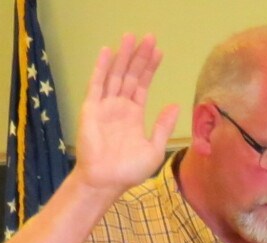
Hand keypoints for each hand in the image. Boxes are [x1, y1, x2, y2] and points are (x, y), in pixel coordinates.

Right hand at [73, 33, 178, 198]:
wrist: (107, 181)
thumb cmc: (129, 170)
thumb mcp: (154, 148)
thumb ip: (163, 126)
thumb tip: (174, 105)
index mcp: (134, 115)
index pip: (142, 85)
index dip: (150, 69)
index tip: (159, 52)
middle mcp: (120, 107)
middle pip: (130, 75)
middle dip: (140, 57)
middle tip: (149, 37)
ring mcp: (105, 106)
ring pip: (115, 75)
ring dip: (123, 56)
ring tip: (131, 37)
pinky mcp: (91, 109)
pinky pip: (96, 84)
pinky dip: (101, 67)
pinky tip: (107, 51)